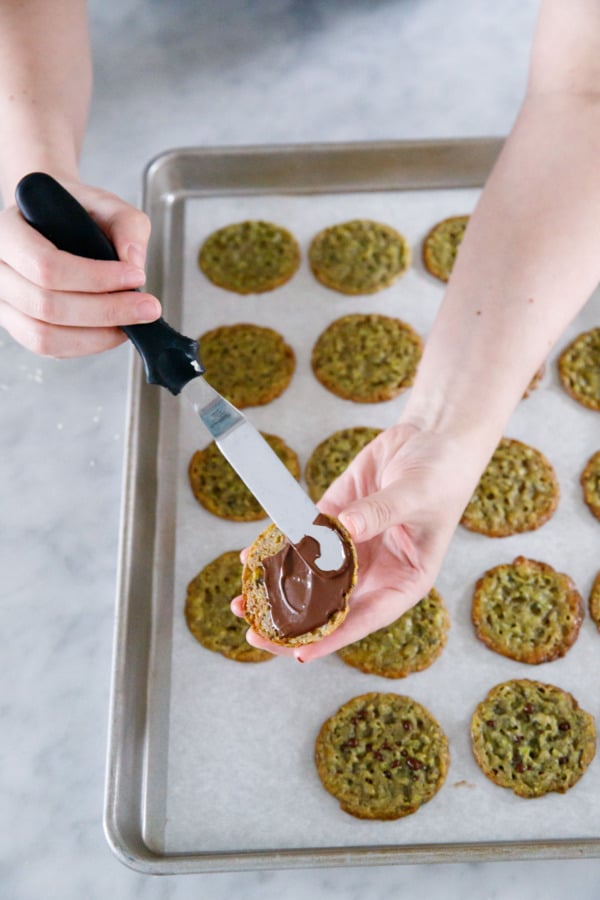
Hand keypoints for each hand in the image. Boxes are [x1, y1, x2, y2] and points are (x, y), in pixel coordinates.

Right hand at [0, 178, 160, 356]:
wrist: (55, 223)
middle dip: (106, 311)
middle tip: (146, 307)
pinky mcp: (20, 326)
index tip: (135, 277)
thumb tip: (133, 263)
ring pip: (45, 336)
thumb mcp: (106, 204)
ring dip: (98, 335)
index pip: (45, 265)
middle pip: (47, 306)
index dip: (95, 278)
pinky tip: (114, 332)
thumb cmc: (76, 213)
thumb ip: (127, 225)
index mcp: (9, 232)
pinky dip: (87, 345)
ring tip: (133, 323)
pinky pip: (50, 348)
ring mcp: (4, 303)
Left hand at [233, 422, 486, 660]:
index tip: (300, 653)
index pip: (367, 618)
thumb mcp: (417, 494)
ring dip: (277, 590)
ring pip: (311, 578)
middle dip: (294, 622)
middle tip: (256, 633)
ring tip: (241, 603)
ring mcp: (352, 547)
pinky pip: (302, 539)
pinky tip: (250, 558)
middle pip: (331, 607)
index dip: (333, 638)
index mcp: (405, 579)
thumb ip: (382, 512)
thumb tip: (346, 530)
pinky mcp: (333, 520)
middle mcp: (375, 571)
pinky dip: (277, 549)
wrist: (431, 437)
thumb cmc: (441, 473)